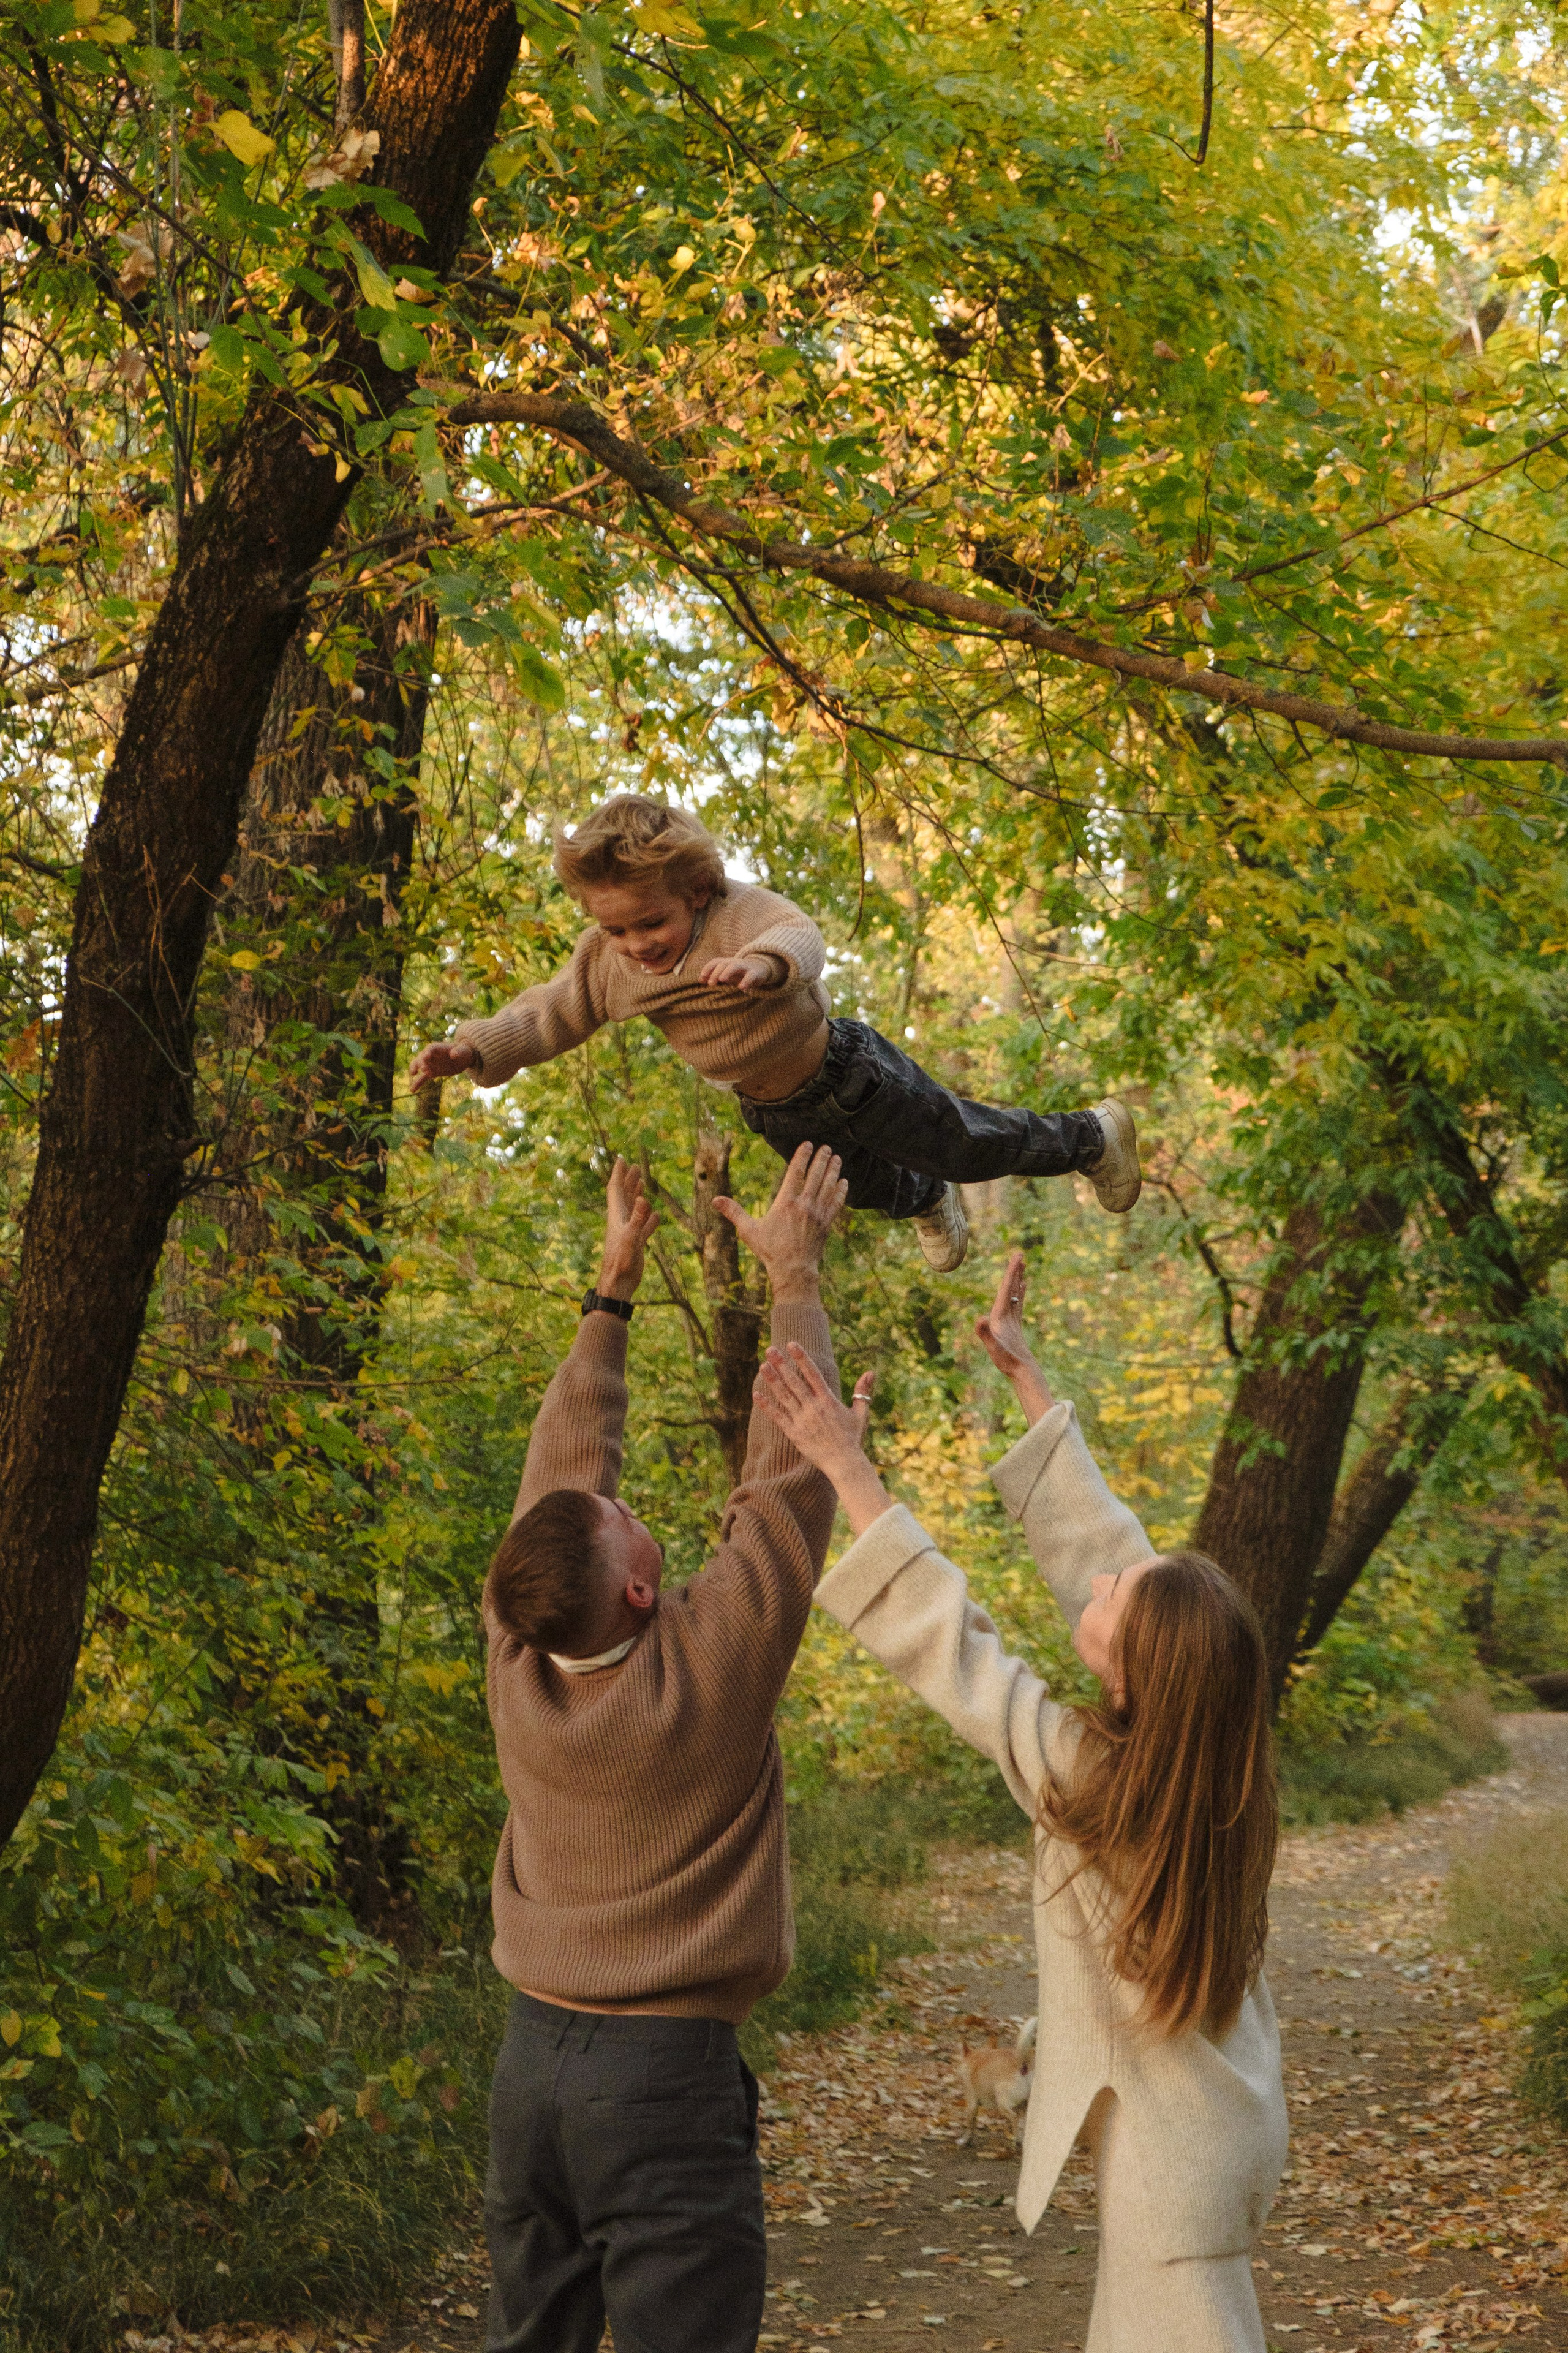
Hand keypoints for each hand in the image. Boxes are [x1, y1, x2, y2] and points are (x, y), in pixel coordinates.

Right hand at [409, 1038, 477, 1087]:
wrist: (464, 1058)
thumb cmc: (464, 1051)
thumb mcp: (464, 1051)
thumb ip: (458, 1052)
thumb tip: (453, 1054)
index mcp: (439, 1048)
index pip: (431, 1048)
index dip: (428, 1052)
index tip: (426, 1057)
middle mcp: (432, 1055)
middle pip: (422, 1057)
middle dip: (421, 1062)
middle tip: (423, 1069)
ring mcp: (431, 1064)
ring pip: (419, 1066)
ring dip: (414, 1069)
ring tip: (413, 1074)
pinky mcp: (432, 1072)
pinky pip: (423, 1077)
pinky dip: (417, 1083)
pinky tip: (412, 1090)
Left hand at [597, 1156, 659, 1300]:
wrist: (618, 1283)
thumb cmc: (622, 1262)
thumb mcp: (632, 1238)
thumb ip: (638, 1219)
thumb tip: (643, 1198)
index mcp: (617, 1216)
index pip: (616, 1190)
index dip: (619, 1174)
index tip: (622, 1159)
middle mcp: (621, 1221)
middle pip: (624, 1196)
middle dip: (628, 1181)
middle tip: (635, 1167)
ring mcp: (628, 1232)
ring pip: (632, 1209)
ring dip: (637, 1196)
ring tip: (641, 1184)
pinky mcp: (635, 1243)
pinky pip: (642, 1227)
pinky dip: (648, 1219)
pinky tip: (655, 1216)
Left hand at [698, 953, 782, 990]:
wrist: (761, 968)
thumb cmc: (740, 973)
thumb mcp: (727, 975)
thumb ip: (715, 976)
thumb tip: (700, 980)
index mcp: (727, 963)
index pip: (715, 962)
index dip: (707, 968)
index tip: (701, 979)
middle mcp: (735, 962)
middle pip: (723, 963)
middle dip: (716, 972)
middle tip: (710, 983)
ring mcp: (745, 967)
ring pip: (734, 965)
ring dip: (727, 972)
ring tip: (722, 980)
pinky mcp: (755, 972)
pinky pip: (750, 975)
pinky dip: (746, 981)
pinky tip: (742, 988)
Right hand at [714, 1142, 847, 1302]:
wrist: (793, 1271)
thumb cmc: (770, 1251)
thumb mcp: (749, 1230)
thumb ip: (734, 1212)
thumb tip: (715, 1200)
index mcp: (786, 1203)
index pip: (796, 1172)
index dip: (802, 1156)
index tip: (808, 1144)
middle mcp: (804, 1205)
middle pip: (815, 1175)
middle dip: (821, 1159)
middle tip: (826, 1147)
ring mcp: (818, 1214)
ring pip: (828, 1187)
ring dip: (833, 1171)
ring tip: (836, 1158)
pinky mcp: (826, 1224)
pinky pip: (836, 1203)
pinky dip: (840, 1191)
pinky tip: (844, 1182)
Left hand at [754, 1344, 888, 1533]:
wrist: (845, 1463)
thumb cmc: (853, 1439)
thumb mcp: (860, 1413)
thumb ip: (862, 1392)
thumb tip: (871, 1372)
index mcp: (828, 1400)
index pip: (812, 1373)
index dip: (801, 1358)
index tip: (791, 1344)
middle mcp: (813, 1407)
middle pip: (794, 1381)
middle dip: (782, 1364)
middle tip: (770, 1349)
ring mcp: (803, 1420)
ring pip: (784, 1396)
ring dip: (773, 1380)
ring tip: (762, 1366)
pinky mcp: (794, 1433)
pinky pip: (778, 1417)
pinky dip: (767, 1406)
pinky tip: (756, 1394)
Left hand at [975, 1250, 1054, 1425]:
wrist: (1018, 1374)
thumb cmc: (1007, 1363)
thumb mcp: (994, 1348)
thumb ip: (985, 1334)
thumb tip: (979, 1319)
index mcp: (996, 1317)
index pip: (1004, 1290)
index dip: (1010, 1274)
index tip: (1016, 1259)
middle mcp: (1000, 1316)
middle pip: (1007, 1289)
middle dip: (1013, 1272)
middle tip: (1019, 1254)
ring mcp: (1008, 1320)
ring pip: (1013, 1294)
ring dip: (1016, 1279)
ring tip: (1021, 1264)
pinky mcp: (1014, 1325)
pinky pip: (1018, 1303)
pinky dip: (1021, 1292)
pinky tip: (1024, 1284)